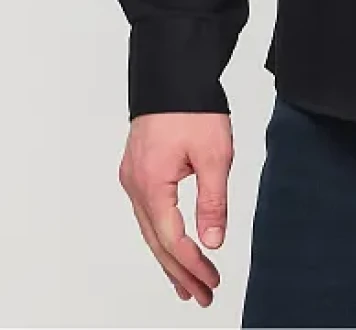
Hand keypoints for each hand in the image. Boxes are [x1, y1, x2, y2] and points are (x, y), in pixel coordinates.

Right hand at [118, 111, 233, 306]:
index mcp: (151, 184)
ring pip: (150, 229)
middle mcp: (135, 185)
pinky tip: (172, 244)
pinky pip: (148, 212)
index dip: (192, 264)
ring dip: (169, 256)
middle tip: (200, 295)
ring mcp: (133, 176)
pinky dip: (161, 233)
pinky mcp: (138, 168)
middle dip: (179, 271)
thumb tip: (212, 242)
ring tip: (186, 282)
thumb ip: (212, 201)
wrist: (173, 68)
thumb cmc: (191, 105)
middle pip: (156, 241)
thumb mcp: (213, 154)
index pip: (172, 239)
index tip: (211, 281)